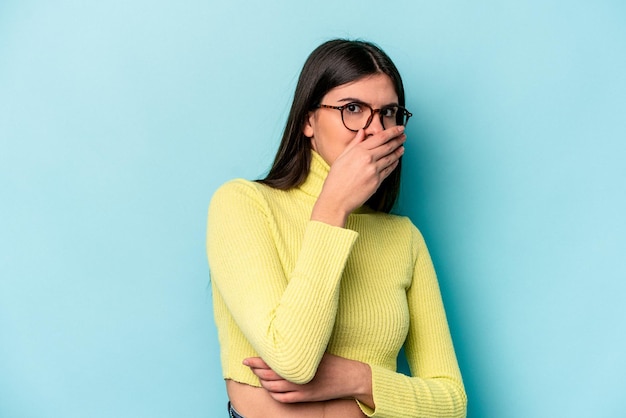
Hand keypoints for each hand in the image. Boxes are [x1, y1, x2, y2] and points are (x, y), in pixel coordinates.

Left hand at [243, 353, 373, 406]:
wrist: (350, 376)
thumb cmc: (333, 361)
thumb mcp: (316, 351)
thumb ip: (299, 351)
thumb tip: (283, 345)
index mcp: (299, 361)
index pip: (272, 361)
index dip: (257, 361)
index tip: (246, 359)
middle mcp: (298, 375)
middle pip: (268, 375)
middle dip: (256, 371)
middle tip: (249, 365)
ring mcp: (301, 388)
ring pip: (273, 388)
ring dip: (263, 383)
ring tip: (258, 377)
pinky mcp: (305, 397)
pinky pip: (283, 399)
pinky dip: (274, 395)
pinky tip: (271, 390)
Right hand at [311, 126, 405, 226]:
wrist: (336, 199)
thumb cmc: (336, 179)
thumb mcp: (341, 157)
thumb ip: (354, 144)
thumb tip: (362, 132)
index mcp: (358, 151)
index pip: (380, 137)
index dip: (393, 132)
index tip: (400, 128)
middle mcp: (368, 159)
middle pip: (388, 146)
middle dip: (398, 140)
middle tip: (404, 136)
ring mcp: (374, 171)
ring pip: (391, 158)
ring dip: (398, 151)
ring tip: (402, 147)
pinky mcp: (377, 181)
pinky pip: (388, 170)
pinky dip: (394, 164)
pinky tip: (396, 160)